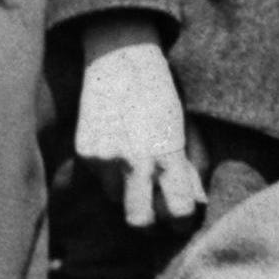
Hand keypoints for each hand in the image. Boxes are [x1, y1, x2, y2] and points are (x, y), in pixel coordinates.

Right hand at [74, 19, 204, 229]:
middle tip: (157, 213)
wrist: (120, 56)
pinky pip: (98, 179)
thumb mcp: (185, 129)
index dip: (182, 221)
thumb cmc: (161, 93)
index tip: (182, 219)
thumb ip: (189, 169)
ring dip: (126, 192)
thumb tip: (195, 204)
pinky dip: (108, 173)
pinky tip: (116, 147)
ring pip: (116, 199)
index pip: (178, 211)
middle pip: (139, 222)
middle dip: (149, 223)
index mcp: (168, 155)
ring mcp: (104, 158)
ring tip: (134, 166)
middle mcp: (133, 162)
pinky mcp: (83, 152)